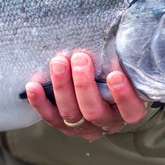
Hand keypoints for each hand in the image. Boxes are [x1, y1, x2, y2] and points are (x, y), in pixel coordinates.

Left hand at [25, 52, 148, 140]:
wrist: (105, 89)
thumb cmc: (122, 74)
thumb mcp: (131, 70)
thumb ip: (128, 60)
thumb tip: (122, 37)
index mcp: (129, 112)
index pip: (130, 110)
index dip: (122, 96)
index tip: (114, 75)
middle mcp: (108, 122)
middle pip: (94, 111)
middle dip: (84, 84)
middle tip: (80, 57)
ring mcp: (85, 127)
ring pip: (71, 113)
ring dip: (62, 87)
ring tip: (58, 62)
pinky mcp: (64, 124)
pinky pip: (50, 117)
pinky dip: (40, 102)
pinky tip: (34, 85)